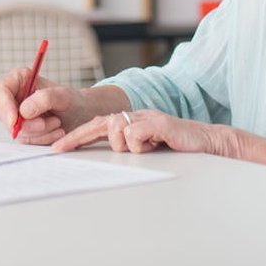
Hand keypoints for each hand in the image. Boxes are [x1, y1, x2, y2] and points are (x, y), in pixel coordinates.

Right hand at [0, 69, 128, 144]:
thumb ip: (44, 98)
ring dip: (40, 132)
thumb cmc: (72, 100)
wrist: (82, 115)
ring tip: (57, 124)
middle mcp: (14, 98)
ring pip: (17, 131)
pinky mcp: (23, 132)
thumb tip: (24, 111)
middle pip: (5, 115)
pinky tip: (55, 131)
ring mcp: (17, 117)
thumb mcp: (63, 95)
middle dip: (28, 124)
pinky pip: (26, 141)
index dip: (4, 106)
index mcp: (19, 80)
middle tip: (49, 122)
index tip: (16, 120)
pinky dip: (43, 139)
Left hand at [52, 109, 223, 154]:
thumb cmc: (177, 147)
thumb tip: (109, 150)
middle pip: (100, 124)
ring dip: (124, 145)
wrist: (208, 142)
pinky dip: (139, 144)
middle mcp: (136, 116)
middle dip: (78, 137)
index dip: (77, 136)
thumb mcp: (147, 148)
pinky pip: (136, 134)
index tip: (57, 148)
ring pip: (117, 130)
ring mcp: (147, 117)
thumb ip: (128, 147)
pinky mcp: (159, 123)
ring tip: (145, 149)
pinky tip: (154, 146)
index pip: (98, 126)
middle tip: (61, 148)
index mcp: (131, 121)